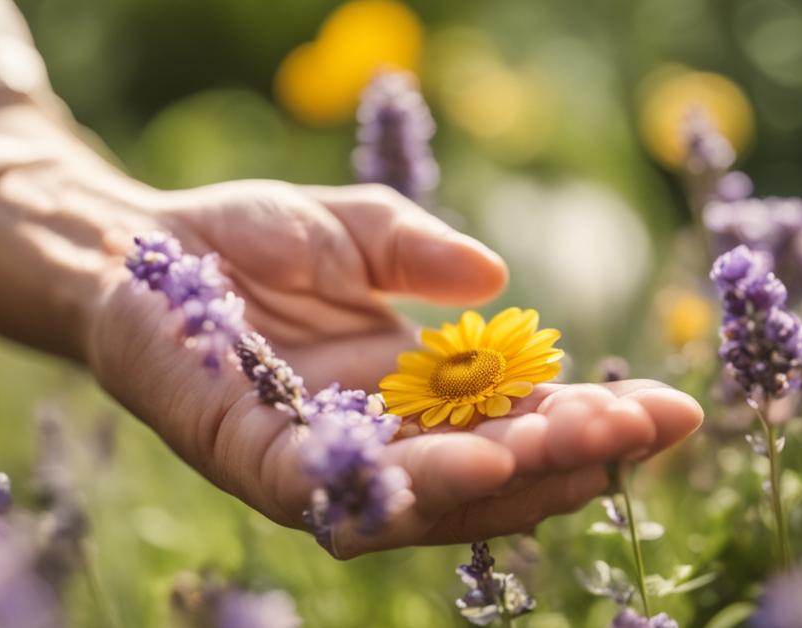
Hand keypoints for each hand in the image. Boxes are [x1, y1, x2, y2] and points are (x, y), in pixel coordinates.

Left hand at [77, 178, 702, 556]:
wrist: (134, 245)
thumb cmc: (247, 238)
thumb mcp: (354, 226)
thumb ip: (419, 253)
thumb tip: (495, 279)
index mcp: (412, 393)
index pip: (516, 421)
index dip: (587, 419)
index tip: (668, 408)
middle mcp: (375, 440)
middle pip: (487, 474)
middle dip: (568, 454)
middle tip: (641, 430)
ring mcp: (316, 460)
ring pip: (425, 499)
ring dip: (504, 476)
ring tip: (574, 445)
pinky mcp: (251, 460)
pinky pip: (332, 490)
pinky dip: (399, 485)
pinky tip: (463, 462)